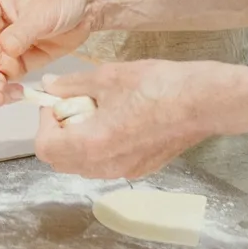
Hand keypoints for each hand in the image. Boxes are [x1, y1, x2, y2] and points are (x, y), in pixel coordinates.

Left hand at [35, 61, 243, 179]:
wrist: (203, 101)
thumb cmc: (158, 86)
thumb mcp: (108, 77)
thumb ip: (72, 85)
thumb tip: (50, 87)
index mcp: (93, 144)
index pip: (45, 147)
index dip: (43, 123)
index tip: (56, 102)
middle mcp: (106, 166)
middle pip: (60, 161)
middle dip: (59, 133)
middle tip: (74, 105)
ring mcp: (125, 171)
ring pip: (83, 165)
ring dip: (78, 141)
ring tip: (97, 111)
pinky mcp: (142, 169)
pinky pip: (106, 165)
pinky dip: (100, 147)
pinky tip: (118, 120)